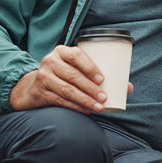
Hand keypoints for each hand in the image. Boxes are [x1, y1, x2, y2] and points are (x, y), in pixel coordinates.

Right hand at [9, 45, 132, 113]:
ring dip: (85, 99)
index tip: (102, 79)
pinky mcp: (41, 92)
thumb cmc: (63, 75)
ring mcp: (43, 76)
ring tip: (99, 107)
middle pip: (73, 75)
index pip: (77, 55)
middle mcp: (51, 61)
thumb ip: (97, 75)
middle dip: (91, 88)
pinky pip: (60, 100)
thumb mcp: (76, 69)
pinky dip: (76, 107)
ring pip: (67, 89)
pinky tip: (86, 110)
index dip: (90, 66)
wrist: (33, 86)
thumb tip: (128, 88)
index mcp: (62, 51)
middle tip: (104, 97)